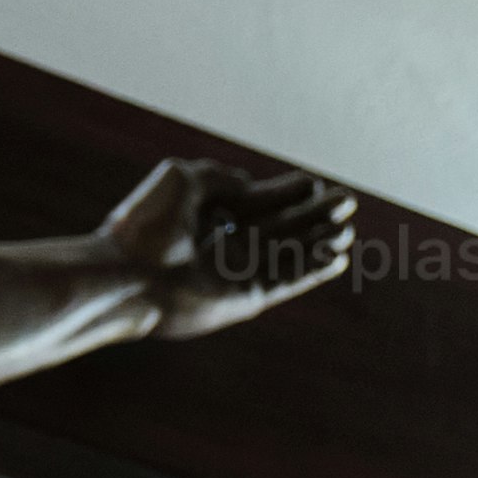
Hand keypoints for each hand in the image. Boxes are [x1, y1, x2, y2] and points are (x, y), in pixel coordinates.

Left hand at [98, 158, 359, 339]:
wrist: (128, 274)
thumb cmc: (147, 224)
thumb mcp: (185, 180)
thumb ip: (223, 178)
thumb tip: (252, 184)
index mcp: (212, 216)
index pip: (261, 202)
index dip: (289, 192)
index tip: (315, 183)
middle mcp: (227, 244)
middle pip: (282, 227)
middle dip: (314, 215)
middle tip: (346, 203)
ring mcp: (237, 272)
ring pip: (290, 254)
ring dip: (320, 241)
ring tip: (348, 229)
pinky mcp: (245, 298)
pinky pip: (287, 281)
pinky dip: (312, 270)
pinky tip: (336, 258)